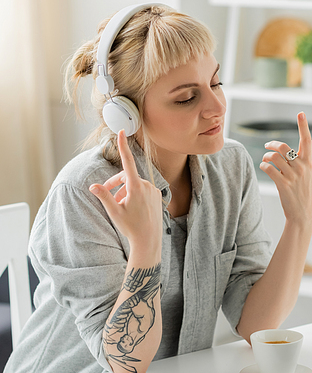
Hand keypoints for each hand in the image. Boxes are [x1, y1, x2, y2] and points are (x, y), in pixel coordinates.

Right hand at [89, 130, 162, 254]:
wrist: (149, 241)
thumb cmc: (131, 227)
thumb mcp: (114, 212)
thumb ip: (104, 196)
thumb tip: (93, 186)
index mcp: (136, 187)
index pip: (127, 161)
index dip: (123, 146)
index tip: (122, 132)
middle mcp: (146, 185)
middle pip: (126, 177)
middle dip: (115, 184)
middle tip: (107, 195)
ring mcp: (153, 190)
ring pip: (134, 184)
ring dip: (124, 192)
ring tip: (121, 207)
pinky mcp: (157, 195)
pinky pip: (142, 190)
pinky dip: (134, 195)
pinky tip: (133, 209)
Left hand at [259, 112, 311, 226]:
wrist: (302, 212)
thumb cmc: (304, 189)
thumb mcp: (309, 171)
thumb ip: (311, 153)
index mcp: (308, 162)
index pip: (306, 140)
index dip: (303, 126)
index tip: (301, 113)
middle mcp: (302, 167)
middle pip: (284, 147)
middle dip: (272, 145)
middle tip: (267, 146)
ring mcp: (293, 176)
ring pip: (274, 158)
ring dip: (266, 157)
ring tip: (265, 160)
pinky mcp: (283, 184)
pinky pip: (269, 169)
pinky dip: (263, 166)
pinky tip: (264, 168)